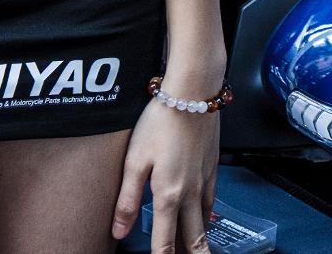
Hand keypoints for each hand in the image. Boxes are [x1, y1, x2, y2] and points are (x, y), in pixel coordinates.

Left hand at [111, 87, 221, 251]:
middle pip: (193, 239)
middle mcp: (190, 193)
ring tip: (198, 251)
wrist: (194, 93)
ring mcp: (205, 181)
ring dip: (201, 241)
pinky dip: (208, 218)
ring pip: (204, 222)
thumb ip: (126, 199)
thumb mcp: (135, 160)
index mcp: (168, 195)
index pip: (165, 242)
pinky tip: (205, 219)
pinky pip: (211, 202)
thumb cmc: (161, 121)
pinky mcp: (212, 166)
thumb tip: (119, 231)